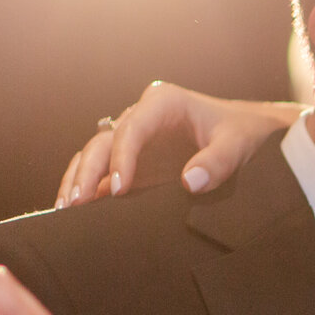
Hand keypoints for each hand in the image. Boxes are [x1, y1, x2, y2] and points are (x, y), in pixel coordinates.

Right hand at [56, 83, 304, 207]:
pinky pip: (103, 171)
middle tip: (76, 204)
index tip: (117, 189)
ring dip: (79, 180)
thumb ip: (218, 162)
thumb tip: (190, 182)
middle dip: (88, 172)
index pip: (132, 128)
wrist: (250, 132)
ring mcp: (135, 137)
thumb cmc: (244, 133)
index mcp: (164, 102)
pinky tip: (73, 212)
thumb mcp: (239, 144)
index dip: (121, 158)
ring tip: (64, 210)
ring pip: (95, 154)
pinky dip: (89, 188)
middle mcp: (143, 115)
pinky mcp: (135, 159)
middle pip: (104, 141)